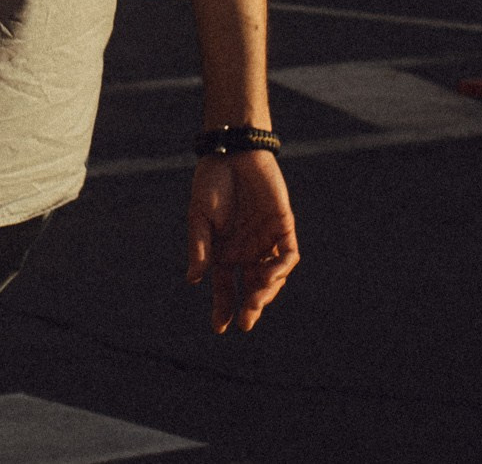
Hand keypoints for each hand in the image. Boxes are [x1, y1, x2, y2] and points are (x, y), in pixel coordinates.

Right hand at [186, 151, 297, 333]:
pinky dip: (281, 269)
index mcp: (222, 251)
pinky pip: (287, 256)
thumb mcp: (199, 217)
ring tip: (255, 301)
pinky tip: (270, 275)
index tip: (220, 328)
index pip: (224, 288)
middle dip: (249, 308)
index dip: (223, 308)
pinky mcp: (283, 228)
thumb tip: (194, 280)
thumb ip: (200, 247)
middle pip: (250, 289)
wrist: (233, 153)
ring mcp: (266, 241)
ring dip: (265, 293)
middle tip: (245, 321)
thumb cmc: (212, 183)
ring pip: (271, 278)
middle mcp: (245, 251)